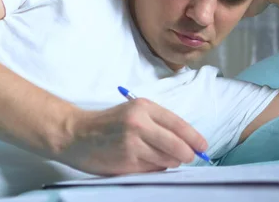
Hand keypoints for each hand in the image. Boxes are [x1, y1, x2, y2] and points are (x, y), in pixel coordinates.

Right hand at [58, 98, 207, 175]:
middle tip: (186, 157)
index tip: (203, 147)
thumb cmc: (106, 124)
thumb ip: (157, 123)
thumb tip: (186, 143)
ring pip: (168, 161)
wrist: (76, 134)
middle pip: (178, 146)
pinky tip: (140, 162)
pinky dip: (153, 169)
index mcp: (143, 107)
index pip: (179, 125)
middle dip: (186, 155)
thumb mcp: (132, 112)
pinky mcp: (127, 162)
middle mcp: (140, 124)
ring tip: (152, 156)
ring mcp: (133, 144)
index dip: (195, 138)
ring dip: (167, 162)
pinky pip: (153, 170)